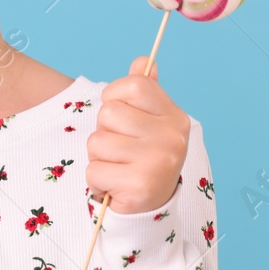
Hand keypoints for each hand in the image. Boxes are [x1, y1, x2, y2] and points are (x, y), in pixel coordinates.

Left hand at [85, 56, 189, 214]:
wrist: (150, 208)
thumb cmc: (143, 158)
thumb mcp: (149, 122)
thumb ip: (144, 91)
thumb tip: (143, 61)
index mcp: (174, 116)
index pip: (133, 85)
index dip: (114, 97)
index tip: (120, 117)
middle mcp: (172, 136)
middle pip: (109, 114)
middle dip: (104, 132)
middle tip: (120, 150)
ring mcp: (158, 161)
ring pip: (97, 142)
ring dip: (98, 158)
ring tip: (118, 168)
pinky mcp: (140, 186)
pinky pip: (94, 170)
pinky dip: (97, 180)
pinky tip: (115, 185)